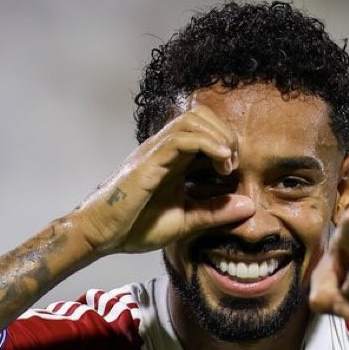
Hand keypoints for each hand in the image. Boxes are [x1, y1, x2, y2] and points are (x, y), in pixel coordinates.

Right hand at [72, 107, 254, 255]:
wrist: (99, 234)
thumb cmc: (133, 228)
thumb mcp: (184, 222)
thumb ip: (214, 213)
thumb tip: (249, 207)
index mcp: (172, 160)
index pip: (204, 131)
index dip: (226, 142)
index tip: (234, 171)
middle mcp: (164, 149)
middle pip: (200, 115)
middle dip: (226, 134)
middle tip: (232, 165)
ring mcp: (155, 151)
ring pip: (193, 119)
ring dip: (218, 136)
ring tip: (228, 163)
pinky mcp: (148, 161)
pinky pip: (181, 138)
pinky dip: (207, 144)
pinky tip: (222, 162)